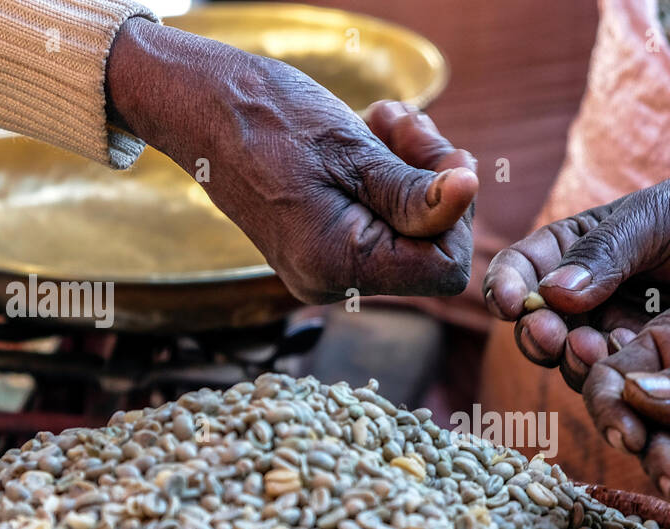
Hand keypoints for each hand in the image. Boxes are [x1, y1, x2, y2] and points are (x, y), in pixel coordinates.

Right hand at [106, 18, 477, 302]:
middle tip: (414, 128)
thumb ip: (413, 190)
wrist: (200, 106)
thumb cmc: (267, 118)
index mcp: (336, 266)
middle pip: (428, 250)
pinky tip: (373, 132)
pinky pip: (379, 222)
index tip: (446, 159)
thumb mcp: (352, 150)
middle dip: (435, 185)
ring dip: (414, 170)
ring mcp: (325, 267)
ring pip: (407, 231)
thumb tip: (469, 196)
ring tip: (388, 120)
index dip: (455, 215)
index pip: (441, 269)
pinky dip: (387, 177)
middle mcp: (330, 281)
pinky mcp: (322, 245)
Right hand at [482, 163, 669, 389]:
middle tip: (552, 338)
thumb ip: (611, 253)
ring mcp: (639, 345)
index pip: (533, 269)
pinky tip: (631, 398)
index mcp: (594, 251)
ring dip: (581, 371)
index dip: (513, 285)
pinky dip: (629, 405)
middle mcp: (607, 302)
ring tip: (591, 361)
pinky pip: (638, 401)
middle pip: (552, 330)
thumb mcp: (668, 216)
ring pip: (590, 371)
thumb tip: (555, 293)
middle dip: (545, 336)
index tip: (512, 302)